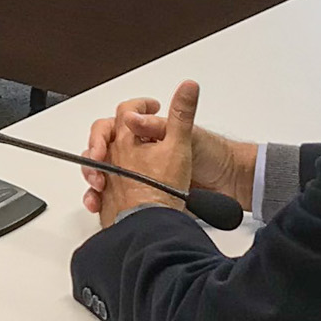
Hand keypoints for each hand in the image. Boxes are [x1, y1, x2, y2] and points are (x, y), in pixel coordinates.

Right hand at [79, 80, 254, 229]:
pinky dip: (98, 199)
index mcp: (145, 132)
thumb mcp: (187, 137)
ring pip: (100, 170)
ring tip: (98, 186)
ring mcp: (133, 173)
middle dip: (93, 155)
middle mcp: (136, 151)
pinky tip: (98, 203)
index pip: (113, 125)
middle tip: (99, 168)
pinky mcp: (134, 196)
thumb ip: (160, 125)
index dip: (103, 133)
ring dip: (92, 176)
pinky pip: (107, 195)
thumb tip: (132, 117)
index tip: (104, 146)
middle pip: (101, 147)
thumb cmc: (210, 155)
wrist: (228, 184)